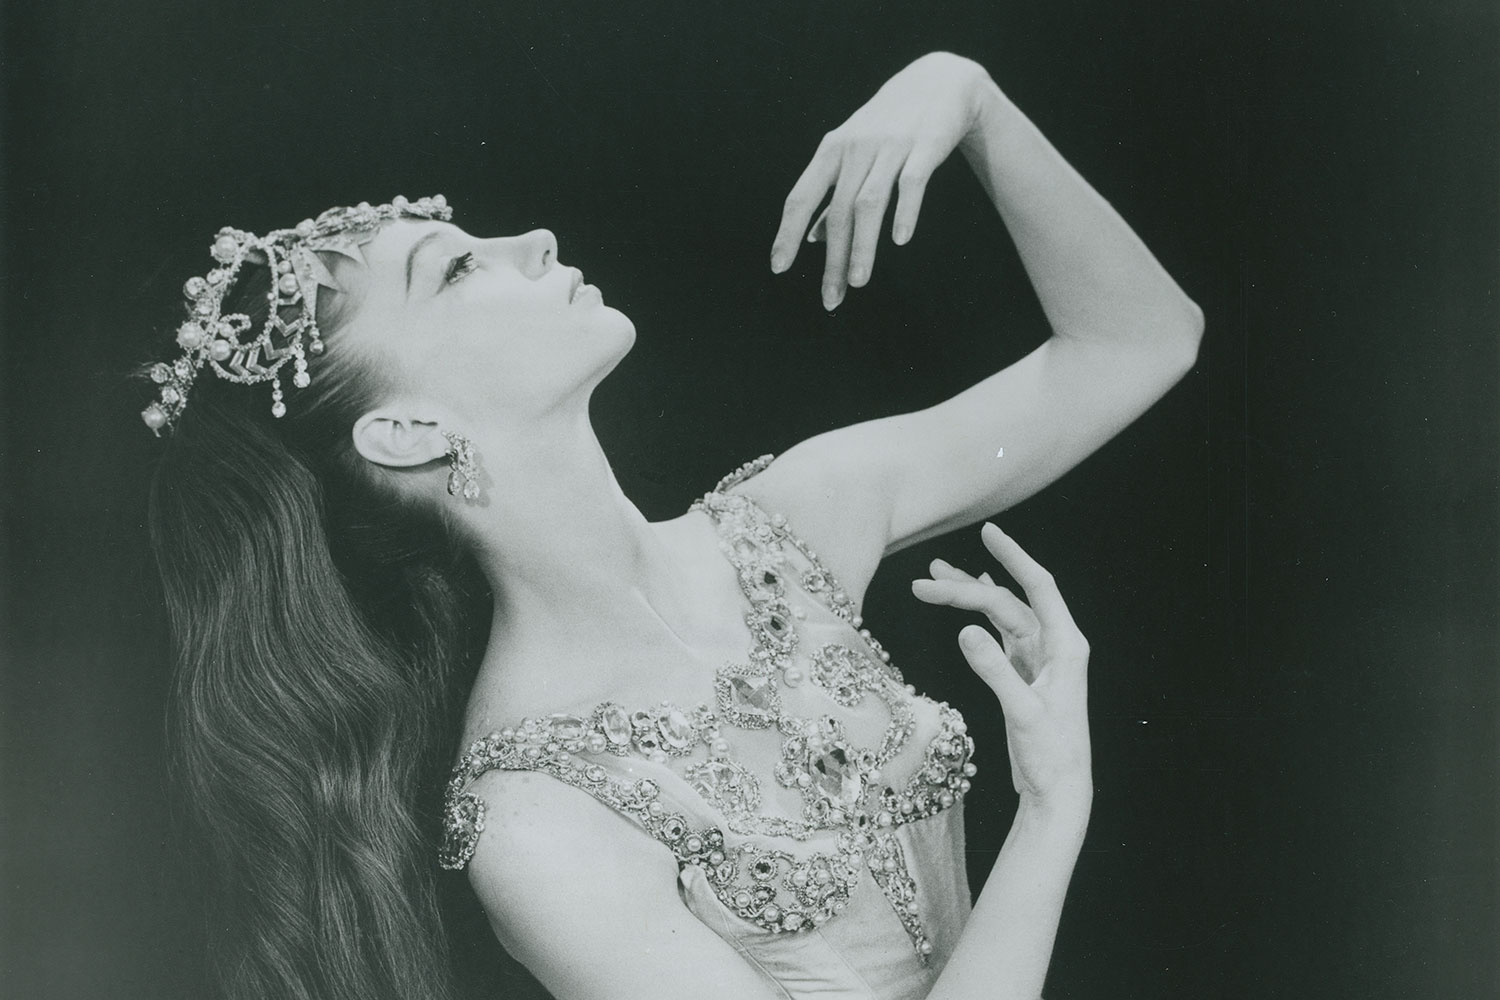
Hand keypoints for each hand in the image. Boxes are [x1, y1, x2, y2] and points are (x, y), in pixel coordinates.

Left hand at [770, 52, 992, 309]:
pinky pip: (911, 183)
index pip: (801, 198)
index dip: (787, 234)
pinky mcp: (924, 146)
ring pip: (868, 203)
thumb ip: (833, 195)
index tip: (778, 268)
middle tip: (831, 299)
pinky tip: (899, 241)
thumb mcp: (853, 155)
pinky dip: (904, 212)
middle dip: (833, 259)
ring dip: (862, 246)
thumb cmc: (888, 127)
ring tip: (858, 283)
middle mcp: (855, 148)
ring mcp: (890, 146)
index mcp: (831, 152)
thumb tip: (811, 239)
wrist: (939, 83)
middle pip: (837, 212)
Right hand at [910, 523, 1091, 807]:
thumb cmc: (1050, 756)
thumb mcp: (1022, 712)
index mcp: (1066, 646)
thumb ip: (995, 670)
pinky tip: (972, 598)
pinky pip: (1003, 632)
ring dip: (971, 596)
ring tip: (935, 577)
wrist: (1059, 791)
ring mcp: (1040, 659)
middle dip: (966, 588)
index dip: (1014, 556)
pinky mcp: (1026, 674)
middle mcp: (1056, 646)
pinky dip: (983, 614)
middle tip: (924, 581)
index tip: (989, 532)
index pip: (1038, 587)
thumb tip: (965, 630)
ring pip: (1002, 615)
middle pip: (1008, 602)